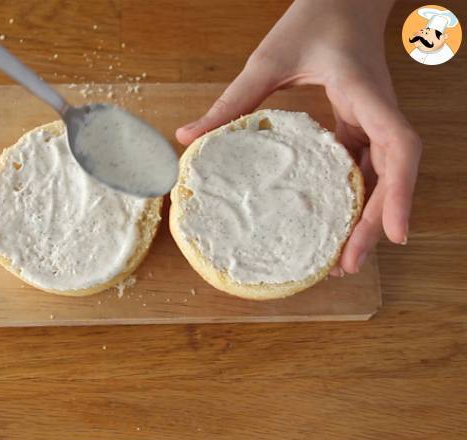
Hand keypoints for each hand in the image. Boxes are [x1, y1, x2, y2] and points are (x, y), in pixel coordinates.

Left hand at [176, 0, 420, 274]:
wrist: (341, 0)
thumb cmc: (312, 21)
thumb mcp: (268, 61)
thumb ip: (232, 101)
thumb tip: (187, 136)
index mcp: (364, 94)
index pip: (397, 146)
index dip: (399, 193)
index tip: (395, 237)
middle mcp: (377, 113)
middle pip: (392, 175)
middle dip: (376, 221)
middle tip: (348, 266)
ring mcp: (372, 121)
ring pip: (381, 176)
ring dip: (366, 217)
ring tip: (343, 259)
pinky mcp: (360, 125)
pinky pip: (363, 167)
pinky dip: (353, 197)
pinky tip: (334, 222)